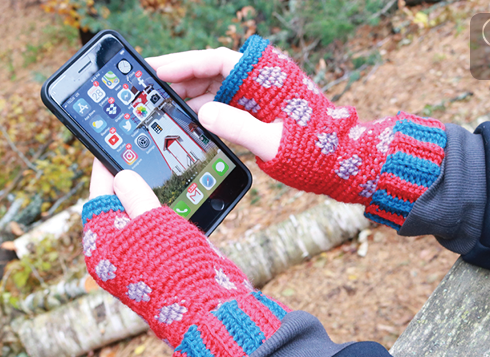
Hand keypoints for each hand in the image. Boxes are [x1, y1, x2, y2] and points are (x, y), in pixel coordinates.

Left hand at [83, 159, 288, 356]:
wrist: (206, 308)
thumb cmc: (175, 266)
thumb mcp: (152, 222)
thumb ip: (136, 196)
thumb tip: (121, 175)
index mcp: (102, 246)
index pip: (98, 198)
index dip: (105, 170)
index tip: (109, 147)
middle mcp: (115, 256)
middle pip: (115, 208)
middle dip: (127, 183)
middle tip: (137, 155)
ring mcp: (137, 262)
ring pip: (138, 220)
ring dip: (149, 198)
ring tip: (158, 173)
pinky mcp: (159, 265)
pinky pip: (155, 234)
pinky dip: (163, 216)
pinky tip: (177, 203)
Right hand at [150, 36, 446, 230]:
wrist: (345, 164)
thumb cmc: (317, 150)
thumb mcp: (274, 140)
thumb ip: (239, 126)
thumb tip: (203, 113)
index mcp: (264, 75)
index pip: (215, 60)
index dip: (181, 63)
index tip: (153, 70)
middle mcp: (259, 82)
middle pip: (209, 73)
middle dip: (177, 81)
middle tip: (145, 91)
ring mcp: (258, 99)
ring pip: (214, 91)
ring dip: (188, 99)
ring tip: (158, 108)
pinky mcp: (259, 115)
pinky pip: (224, 110)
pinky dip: (204, 115)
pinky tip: (184, 124)